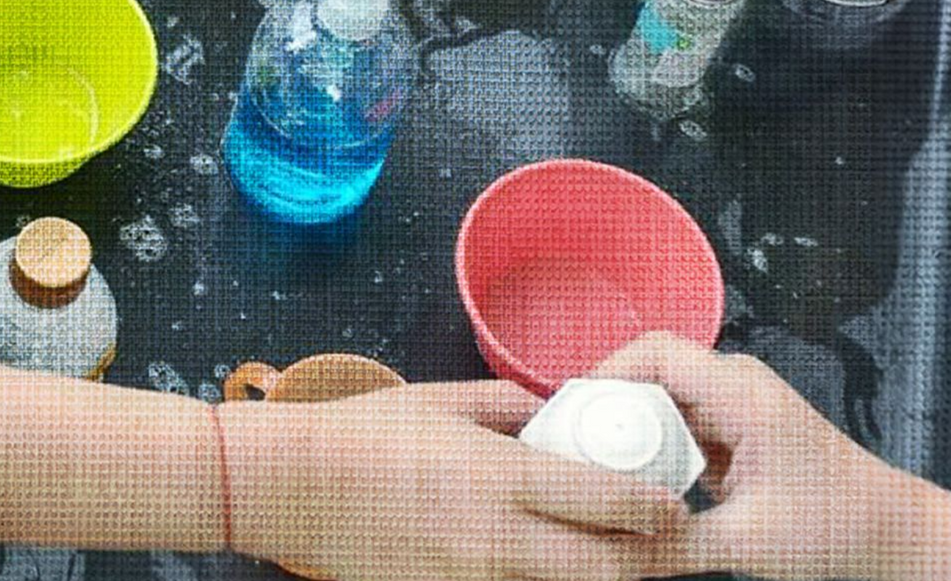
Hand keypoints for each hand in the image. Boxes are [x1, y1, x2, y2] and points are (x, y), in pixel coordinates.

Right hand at [220, 381, 684, 579]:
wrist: (291, 486)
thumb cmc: (360, 434)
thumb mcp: (439, 400)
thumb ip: (507, 405)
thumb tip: (549, 412)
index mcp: (502, 477)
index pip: (613, 503)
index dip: (658, 510)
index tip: (671, 504)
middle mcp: (499, 537)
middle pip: (609, 569)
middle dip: (644, 559)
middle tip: (652, 541)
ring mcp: (475, 577)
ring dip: (591, 574)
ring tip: (594, 552)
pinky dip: (535, 579)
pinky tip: (533, 560)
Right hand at [595, 332, 950, 579]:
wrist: (891, 535)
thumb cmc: (844, 526)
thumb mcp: (748, 543)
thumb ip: (672, 545)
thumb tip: (610, 550)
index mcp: (744, 396)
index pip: (654, 352)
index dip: (603, 375)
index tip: (573, 415)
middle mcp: (737, 388)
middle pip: (645, 374)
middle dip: (606, 412)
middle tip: (578, 452)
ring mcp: (733, 406)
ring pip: (655, 400)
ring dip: (626, 432)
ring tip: (601, 469)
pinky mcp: (729, 429)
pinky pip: (672, 423)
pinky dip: (648, 448)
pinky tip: (636, 481)